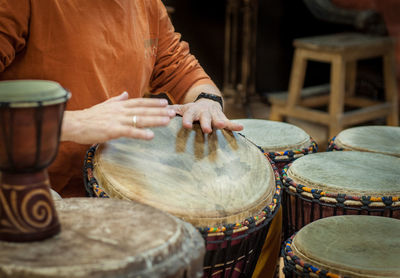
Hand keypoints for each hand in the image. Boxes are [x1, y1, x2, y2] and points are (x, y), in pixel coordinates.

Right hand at [61, 92, 175, 143]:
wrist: (73, 124)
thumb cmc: (88, 117)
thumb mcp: (104, 105)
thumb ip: (116, 100)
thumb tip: (125, 93)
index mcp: (119, 105)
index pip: (140, 102)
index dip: (153, 102)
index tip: (165, 102)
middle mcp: (120, 111)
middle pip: (143, 109)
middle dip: (159, 110)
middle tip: (173, 111)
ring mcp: (117, 120)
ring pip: (140, 119)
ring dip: (155, 120)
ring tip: (168, 121)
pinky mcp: (112, 130)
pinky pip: (130, 132)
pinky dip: (141, 133)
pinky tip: (151, 136)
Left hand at [170, 99, 242, 133]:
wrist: (207, 102)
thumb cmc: (192, 110)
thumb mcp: (182, 109)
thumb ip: (172, 110)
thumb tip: (157, 111)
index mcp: (192, 111)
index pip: (188, 115)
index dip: (187, 120)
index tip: (187, 126)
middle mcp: (203, 112)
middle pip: (204, 118)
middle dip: (206, 123)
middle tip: (207, 129)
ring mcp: (213, 115)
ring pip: (217, 118)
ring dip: (220, 122)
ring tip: (222, 125)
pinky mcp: (222, 118)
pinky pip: (229, 122)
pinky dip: (234, 125)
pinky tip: (241, 128)